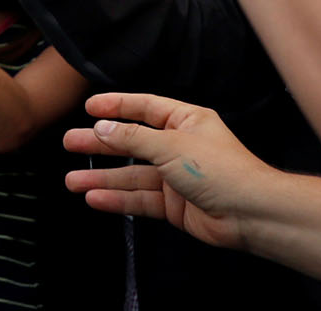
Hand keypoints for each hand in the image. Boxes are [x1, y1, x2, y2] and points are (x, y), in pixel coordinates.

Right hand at [63, 92, 285, 251]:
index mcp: (186, 121)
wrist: (250, 214)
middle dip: (101, 144)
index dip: (116, 106)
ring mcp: (176, 177)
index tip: (89, 107)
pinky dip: (118, 199)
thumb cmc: (221, 170)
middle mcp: (179, 146)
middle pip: (132, 143)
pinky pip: (141, 199)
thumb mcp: (171, 145)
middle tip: (70, 142)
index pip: (145, 108)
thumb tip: (102, 128)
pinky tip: (95, 199)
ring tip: (71, 181)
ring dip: (103, 178)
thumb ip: (133, 138)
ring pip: (132, 175)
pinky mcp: (175, 205)